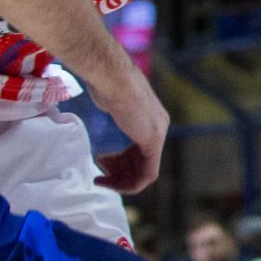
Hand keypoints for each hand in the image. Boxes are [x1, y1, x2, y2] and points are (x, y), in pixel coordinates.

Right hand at [87, 71, 168, 193]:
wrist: (112, 77)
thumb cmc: (108, 82)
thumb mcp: (114, 98)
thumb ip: (118, 108)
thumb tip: (108, 99)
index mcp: (152, 119)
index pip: (141, 150)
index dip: (121, 161)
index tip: (102, 161)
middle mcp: (159, 127)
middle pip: (142, 161)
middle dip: (120, 172)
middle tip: (100, 175)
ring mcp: (158, 133)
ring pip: (144, 171)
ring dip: (122, 180)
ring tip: (101, 179)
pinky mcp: (153, 140)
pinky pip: (148, 173)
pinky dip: (131, 183)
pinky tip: (111, 182)